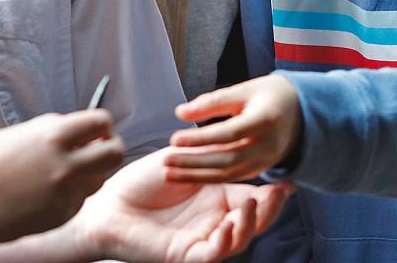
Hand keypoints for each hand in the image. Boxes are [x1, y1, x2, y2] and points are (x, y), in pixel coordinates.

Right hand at [0, 111, 123, 245]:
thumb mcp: (19, 135)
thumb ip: (51, 130)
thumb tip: (77, 130)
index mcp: (53, 135)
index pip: (102, 121)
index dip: (102, 126)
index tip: (96, 132)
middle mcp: (65, 164)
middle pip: (115, 153)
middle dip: (109, 150)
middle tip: (95, 152)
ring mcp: (64, 193)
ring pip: (99, 180)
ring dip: (89, 175)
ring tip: (63, 175)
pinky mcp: (59, 217)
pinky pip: (78, 202)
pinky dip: (69, 197)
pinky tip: (45, 195)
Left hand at [72, 147, 293, 261]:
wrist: (108, 201)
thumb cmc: (141, 181)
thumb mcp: (185, 161)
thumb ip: (213, 157)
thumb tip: (242, 144)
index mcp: (216, 199)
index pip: (251, 199)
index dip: (271, 194)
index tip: (288, 182)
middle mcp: (213, 221)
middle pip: (252, 222)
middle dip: (269, 210)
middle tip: (279, 193)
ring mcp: (201, 240)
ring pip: (237, 241)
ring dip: (251, 225)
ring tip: (254, 204)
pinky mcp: (184, 256)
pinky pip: (211, 254)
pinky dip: (225, 242)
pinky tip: (230, 226)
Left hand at [164, 75, 301, 182]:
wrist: (301, 113)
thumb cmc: (269, 95)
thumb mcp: (244, 89)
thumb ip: (213, 101)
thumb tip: (180, 113)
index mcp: (266, 120)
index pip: (229, 133)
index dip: (201, 139)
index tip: (174, 139)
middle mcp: (268, 145)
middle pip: (227, 159)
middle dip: (194, 162)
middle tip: (165, 160)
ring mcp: (266, 161)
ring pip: (228, 174)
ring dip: (197, 175)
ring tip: (169, 172)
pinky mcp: (261, 170)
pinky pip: (233, 178)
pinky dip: (209, 178)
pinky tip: (187, 176)